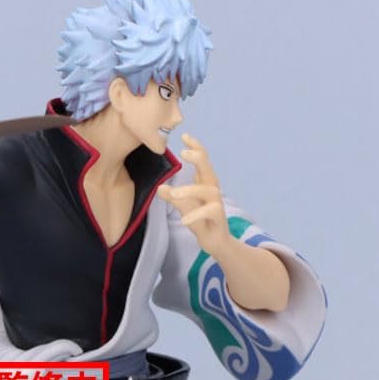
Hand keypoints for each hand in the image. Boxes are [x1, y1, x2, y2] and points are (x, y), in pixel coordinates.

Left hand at [157, 133, 230, 253]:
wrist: (215, 243)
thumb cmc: (201, 221)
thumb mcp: (184, 208)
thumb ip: (174, 197)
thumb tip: (159, 188)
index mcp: (204, 184)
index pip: (202, 161)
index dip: (196, 147)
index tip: (185, 136)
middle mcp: (212, 190)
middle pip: (208, 169)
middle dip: (199, 158)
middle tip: (184, 153)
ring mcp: (217, 203)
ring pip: (208, 190)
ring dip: (190, 190)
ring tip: (173, 194)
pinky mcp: (219, 218)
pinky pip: (210, 211)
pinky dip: (196, 215)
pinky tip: (184, 220)